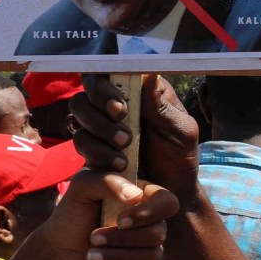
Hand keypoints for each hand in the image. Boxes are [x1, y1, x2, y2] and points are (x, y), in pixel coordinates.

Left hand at [29, 171, 178, 259]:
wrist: (58, 250)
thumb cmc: (71, 213)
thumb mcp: (82, 187)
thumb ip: (107, 181)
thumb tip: (135, 197)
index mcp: (142, 196)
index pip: (167, 202)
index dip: (149, 213)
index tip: (120, 221)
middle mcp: (150, 221)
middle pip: (159, 232)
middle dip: (123, 239)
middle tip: (94, 237)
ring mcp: (147, 246)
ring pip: (152, 256)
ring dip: (118, 257)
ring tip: (91, 256)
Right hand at [71, 74, 201, 206]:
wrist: (171, 191)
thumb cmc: (181, 155)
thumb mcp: (182, 131)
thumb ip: (164, 107)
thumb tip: (150, 76)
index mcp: (139, 89)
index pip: (111, 69)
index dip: (107, 82)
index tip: (120, 107)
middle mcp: (116, 101)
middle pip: (89, 87)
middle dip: (99, 106)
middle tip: (122, 127)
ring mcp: (101, 123)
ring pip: (79, 111)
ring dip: (98, 129)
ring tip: (125, 148)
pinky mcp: (93, 146)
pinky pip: (80, 140)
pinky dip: (95, 151)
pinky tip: (118, 164)